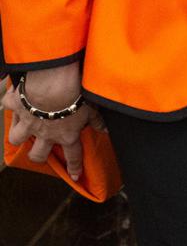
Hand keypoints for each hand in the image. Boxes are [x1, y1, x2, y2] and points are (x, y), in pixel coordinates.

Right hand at [3, 65, 104, 181]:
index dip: (74, 166)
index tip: (74, 175)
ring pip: (17, 138)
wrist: (54, 82)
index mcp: (67, 133)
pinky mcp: (17, 106)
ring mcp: (28, 122)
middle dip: (38, 155)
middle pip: (37, 154)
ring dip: (19, 134)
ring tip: (22, 129)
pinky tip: (15, 99)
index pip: (73, 154)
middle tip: (39, 152)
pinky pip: (10, 107)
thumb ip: (97, 121)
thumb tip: (106, 130)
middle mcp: (46, 132)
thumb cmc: (77, 93)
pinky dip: (12, 103)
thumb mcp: (92, 107)